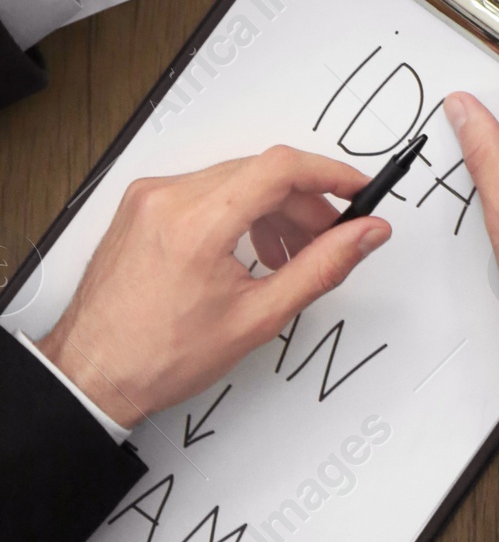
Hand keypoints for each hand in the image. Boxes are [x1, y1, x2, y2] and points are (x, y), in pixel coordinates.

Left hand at [36, 146, 389, 425]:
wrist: (91, 374)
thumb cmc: (158, 358)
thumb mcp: (256, 318)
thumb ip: (321, 268)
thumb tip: (365, 234)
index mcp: (197, 222)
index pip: (281, 167)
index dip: (330, 173)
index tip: (356, 188)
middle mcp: (169, 196)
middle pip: (261, 172)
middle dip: (304, 202)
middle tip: (330, 235)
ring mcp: (151, 195)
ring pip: (235, 179)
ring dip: (272, 207)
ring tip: (287, 254)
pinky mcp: (142, 203)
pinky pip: (206, 189)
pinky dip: (237, 210)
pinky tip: (249, 248)